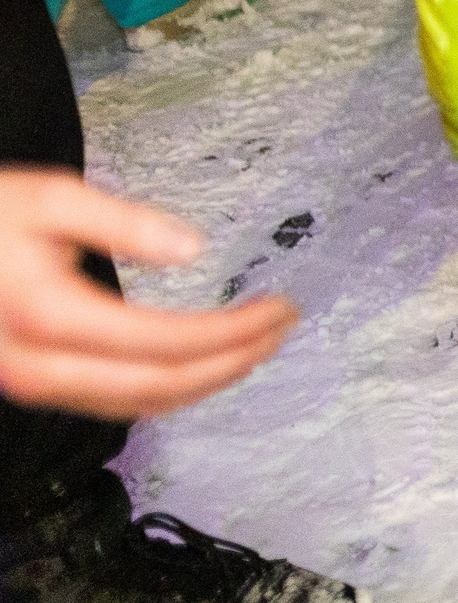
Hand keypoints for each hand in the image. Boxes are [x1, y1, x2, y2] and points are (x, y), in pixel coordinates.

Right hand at [0, 169, 297, 418]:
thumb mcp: (44, 197)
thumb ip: (119, 222)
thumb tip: (192, 246)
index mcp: (49, 315)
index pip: (165, 342)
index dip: (232, 331)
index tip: (279, 307)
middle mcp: (39, 367)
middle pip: (158, 387)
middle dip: (233, 362)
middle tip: (282, 328)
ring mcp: (31, 384)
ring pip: (136, 405)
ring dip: (205, 382)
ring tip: (255, 345)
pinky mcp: (31, 384)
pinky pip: (111, 402)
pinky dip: (166, 388)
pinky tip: (198, 363)